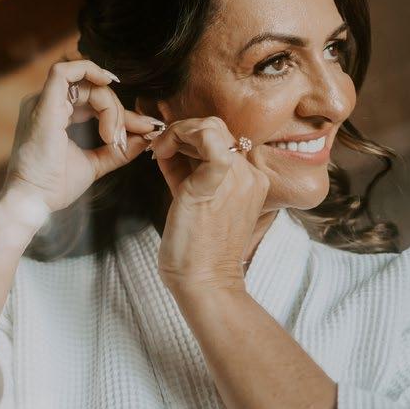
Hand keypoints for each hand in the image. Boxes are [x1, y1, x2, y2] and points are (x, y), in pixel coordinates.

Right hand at [0, 57, 160, 212]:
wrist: (34, 201)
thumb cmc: (54, 186)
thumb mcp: (95, 164)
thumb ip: (118, 150)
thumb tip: (145, 136)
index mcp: (55, 115)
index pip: (92, 101)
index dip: (119, 113)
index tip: (142, 130)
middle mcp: (47, 104)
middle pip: (92, 90)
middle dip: (118, 111)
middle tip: (124, 139)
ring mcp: (43, 102)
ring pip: (86, 83)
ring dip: (110, 105)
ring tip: (114, 136)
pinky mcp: (44, 104)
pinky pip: (65, 71)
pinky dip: (90, 70)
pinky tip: (109, 84)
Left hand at [147, 116, 270, 296]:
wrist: (204, 282)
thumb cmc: (197, 251)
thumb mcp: (195, 201)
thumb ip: (186, 171)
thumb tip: (167, 145)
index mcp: (251, 180)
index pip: (223, 139)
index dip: (191, 136)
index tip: (168, 149)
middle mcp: (249, 175)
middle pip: (217, 127)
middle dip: (182, 130)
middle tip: (159, 147)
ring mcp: (237, 178)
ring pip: (209, 126)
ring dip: (176, 132)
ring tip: (158, 151)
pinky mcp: (215, 183)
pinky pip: (208, 140)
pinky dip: (180, 135)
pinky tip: (162, 150)